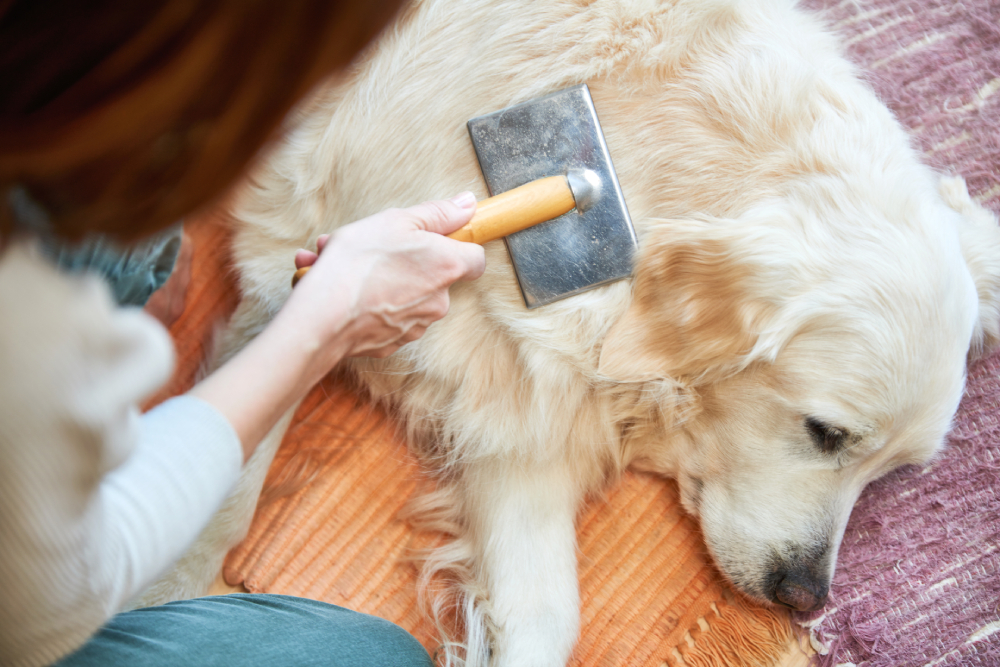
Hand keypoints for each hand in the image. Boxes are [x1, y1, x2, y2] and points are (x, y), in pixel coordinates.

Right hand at [287, 192, 485, 358]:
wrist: (323, 317)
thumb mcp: (397, 221)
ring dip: (376, 278)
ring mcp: (416, 325)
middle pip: (432, 275)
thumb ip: (438, 214)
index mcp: (447, 266)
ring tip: (337, 264)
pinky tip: (339, 289)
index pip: (475, 258)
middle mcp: (439, 301)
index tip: (434, 239)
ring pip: (402, 294)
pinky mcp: (392, 343)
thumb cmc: (358, 264)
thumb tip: (468, 205)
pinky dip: (366, 302)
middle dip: (400, 260)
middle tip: (365, 247)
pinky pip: (384, 316)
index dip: (457, 246)